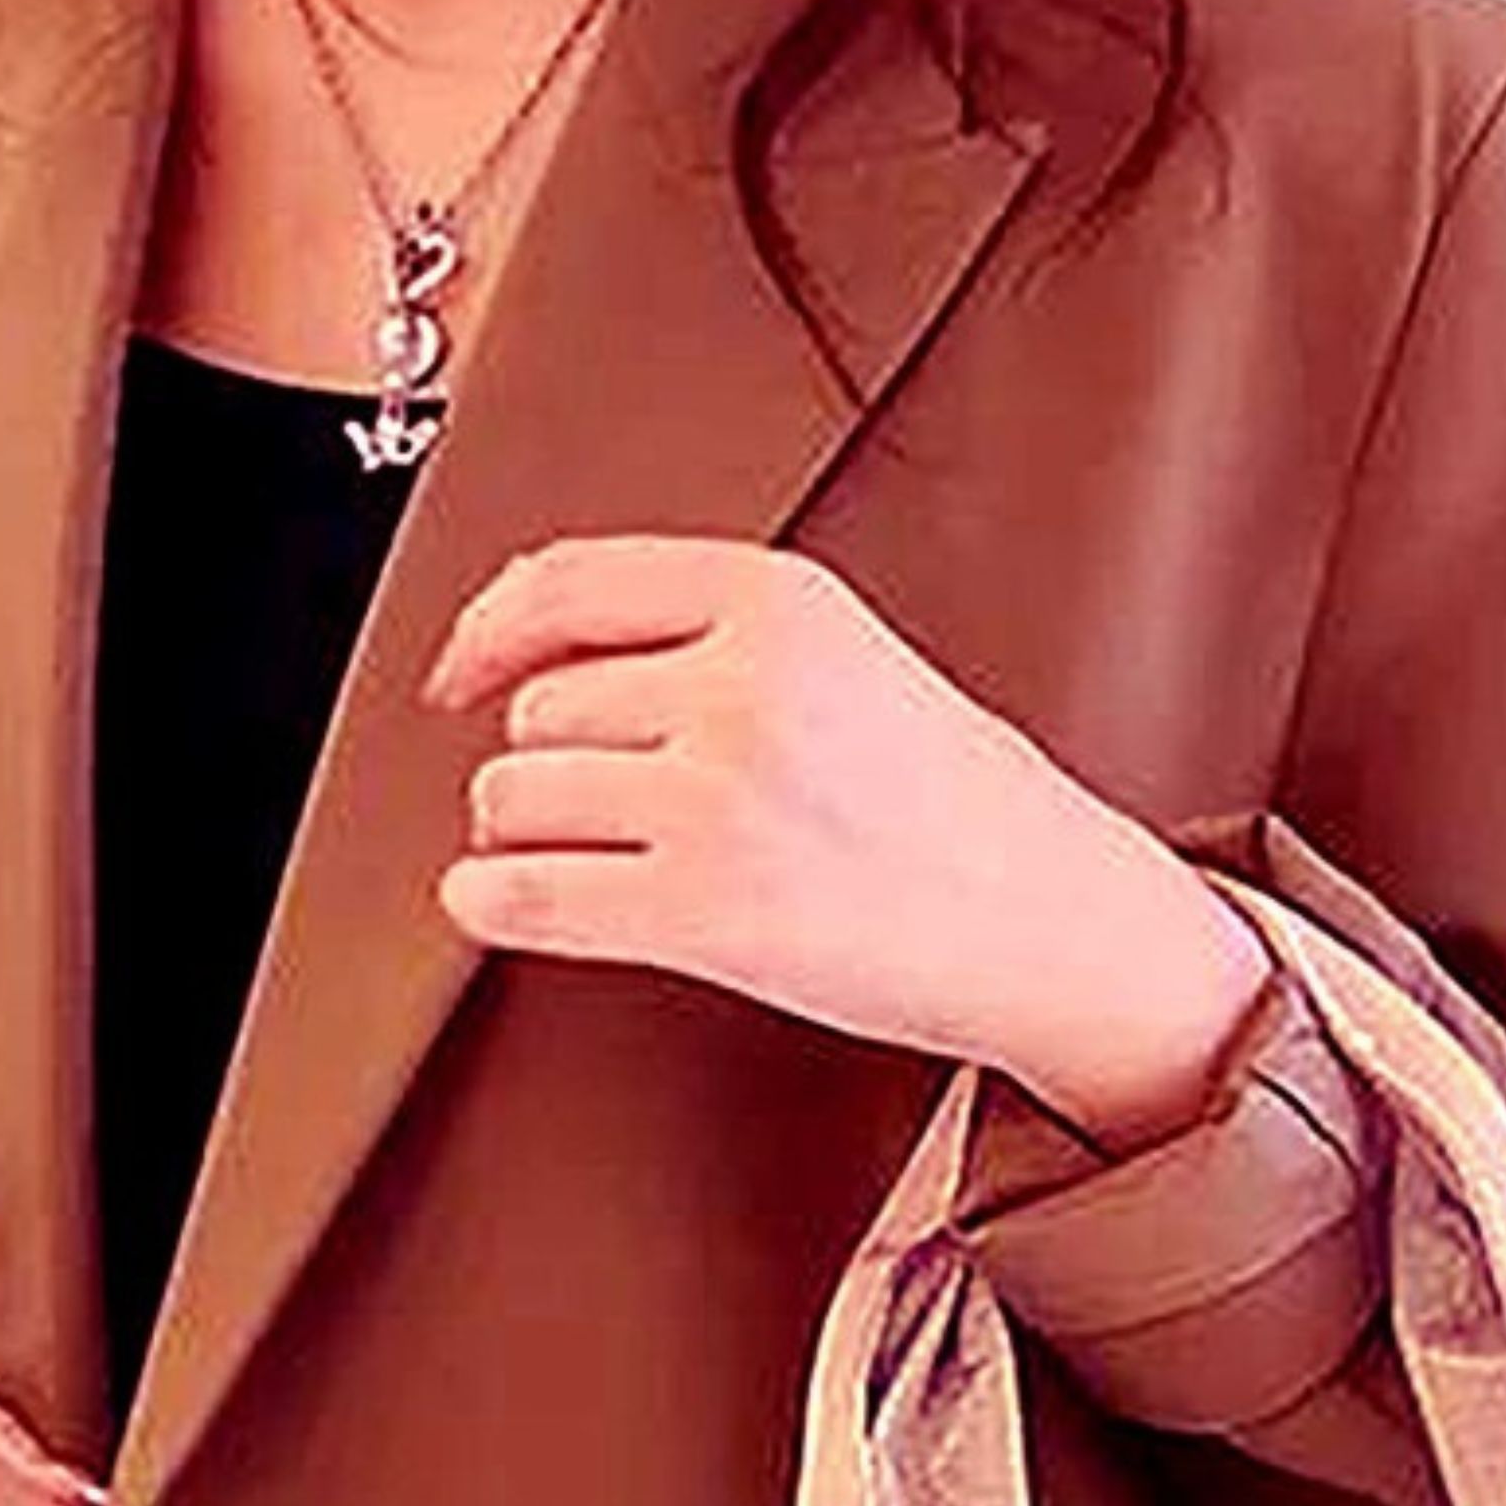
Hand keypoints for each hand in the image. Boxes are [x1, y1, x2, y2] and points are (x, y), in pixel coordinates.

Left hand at [417, 533, 1276, 1145]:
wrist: (1051, 922)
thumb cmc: (958, 806)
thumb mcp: (848, 659)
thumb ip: (712, 634)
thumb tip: (529, 646)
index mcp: (779, 602)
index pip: (569, 583)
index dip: (485, 632)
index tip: (454, 675)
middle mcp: (744, 686)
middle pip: (538, 706)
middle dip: (547, 763)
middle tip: (592, 810)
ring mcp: (722, 797)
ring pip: (517, 795)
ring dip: (523, 835)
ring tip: (583, 861)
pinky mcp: (706, 909)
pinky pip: (527, 896)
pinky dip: (489, 903)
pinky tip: (492, 903)